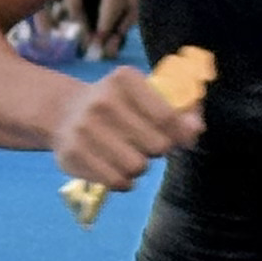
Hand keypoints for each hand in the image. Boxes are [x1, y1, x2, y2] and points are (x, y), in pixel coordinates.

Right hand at [51, 61, 204, 197]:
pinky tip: (118, 169)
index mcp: (124, 79)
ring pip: (137, 166)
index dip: (182, 134)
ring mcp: (84, 128)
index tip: (184, 139)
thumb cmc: (120, 106)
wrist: (65, 113)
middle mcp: (101, 101)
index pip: (167, 117)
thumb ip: (180, 108)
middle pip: (157, 145)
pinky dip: (124, 181)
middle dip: (159, 148)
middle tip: (149, 143)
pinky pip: (116, 181)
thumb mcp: (146, 94)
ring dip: (141, 166)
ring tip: (131, 155)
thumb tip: (196, 129)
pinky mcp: (72, 154)